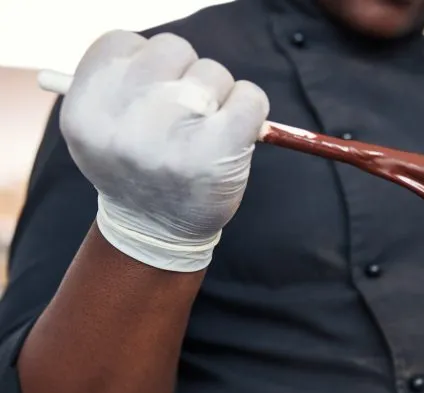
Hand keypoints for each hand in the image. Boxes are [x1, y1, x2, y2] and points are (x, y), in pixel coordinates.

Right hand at [60, 31, 269, 271]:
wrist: (157, 234)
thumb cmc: (136, 169)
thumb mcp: (102, 130)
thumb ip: (117, 85)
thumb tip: (157, 53)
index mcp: (86, 112)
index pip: (121, 43)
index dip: (146, 60)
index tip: (154, 88)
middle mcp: (123, 124)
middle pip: (172, 49)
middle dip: (187, 74)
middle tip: (187, 110)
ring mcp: (172, 137)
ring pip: (213, 72)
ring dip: (219, 95)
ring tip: (205, 130)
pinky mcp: (219, 151)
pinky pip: (250, 98)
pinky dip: (251, 107)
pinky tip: (238, 132)